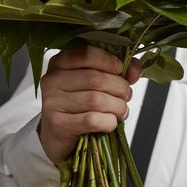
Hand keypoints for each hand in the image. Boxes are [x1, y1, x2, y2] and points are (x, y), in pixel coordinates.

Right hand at [38, 45, 140, 164]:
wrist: (58, 133)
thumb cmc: (80, 102)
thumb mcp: (95, 79)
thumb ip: (118, 69)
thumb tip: (135, 71)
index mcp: (60, 62)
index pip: (87, 54)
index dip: (109, 61)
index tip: (121, 69)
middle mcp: (52, 80)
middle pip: (96, 79)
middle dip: (120, 88)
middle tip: (126, 95)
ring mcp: (52, 103)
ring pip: (96, 100)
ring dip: (118, 106)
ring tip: (122, 110)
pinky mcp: (58, 125)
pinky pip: (92, 120)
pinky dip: (109, 121)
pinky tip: (110, 122)